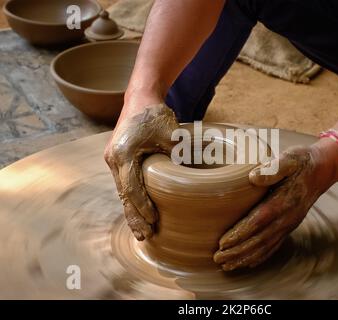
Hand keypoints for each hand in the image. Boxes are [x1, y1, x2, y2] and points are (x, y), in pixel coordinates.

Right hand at [104, 102, 178, 240]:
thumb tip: (195, 177)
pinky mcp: (118, 160)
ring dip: (131, 211)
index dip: (142, 207)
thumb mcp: (170, 134)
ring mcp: (113, 160)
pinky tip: (138, 213)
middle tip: (145, 236)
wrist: (140, 98)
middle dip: (134, 217)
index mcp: (123, 154)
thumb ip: (179, 156)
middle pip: (124, 195)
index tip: (153, 221)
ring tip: (141, 231)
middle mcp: (113, 159)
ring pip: (123, 192)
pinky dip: (131, 199)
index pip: (132, 188)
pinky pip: (124, 184)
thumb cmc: (155, 115)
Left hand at [213, 141, 337, 270]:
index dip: (240, 233)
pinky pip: (274, 245)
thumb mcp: (289, 159)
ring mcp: (289, 224)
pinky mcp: (290, 226)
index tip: (223, 243)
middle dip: (238, 251)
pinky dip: (260, 257)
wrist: (323, 169)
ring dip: (246, 258)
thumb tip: (253, 177)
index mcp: (284, 201)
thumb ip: (273, 169)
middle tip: (218, 259)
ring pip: (266, 246)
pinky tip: (248, 263)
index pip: (258, 221)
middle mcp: (287, 217)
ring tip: (227, 266)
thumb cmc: (302, 161)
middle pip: (259, 240)